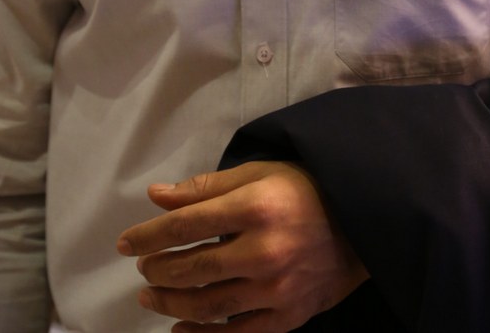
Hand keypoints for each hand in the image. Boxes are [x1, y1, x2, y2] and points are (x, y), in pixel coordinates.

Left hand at [117, 160, 368, 330]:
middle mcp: (264, 250)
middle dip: (158, 269)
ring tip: (151, 295)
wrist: (363, 221)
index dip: (149, 236)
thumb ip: (206, 187)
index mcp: (255, 206)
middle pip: (192, 268)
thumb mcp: (258, 173)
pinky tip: (180, 328)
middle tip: (143, 267)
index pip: (186, 225)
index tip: (126, 243)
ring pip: (208, 305)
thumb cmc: (305, 189)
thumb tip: (156, 196)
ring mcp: (276, 289)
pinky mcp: (287, 317)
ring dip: (171, 302)